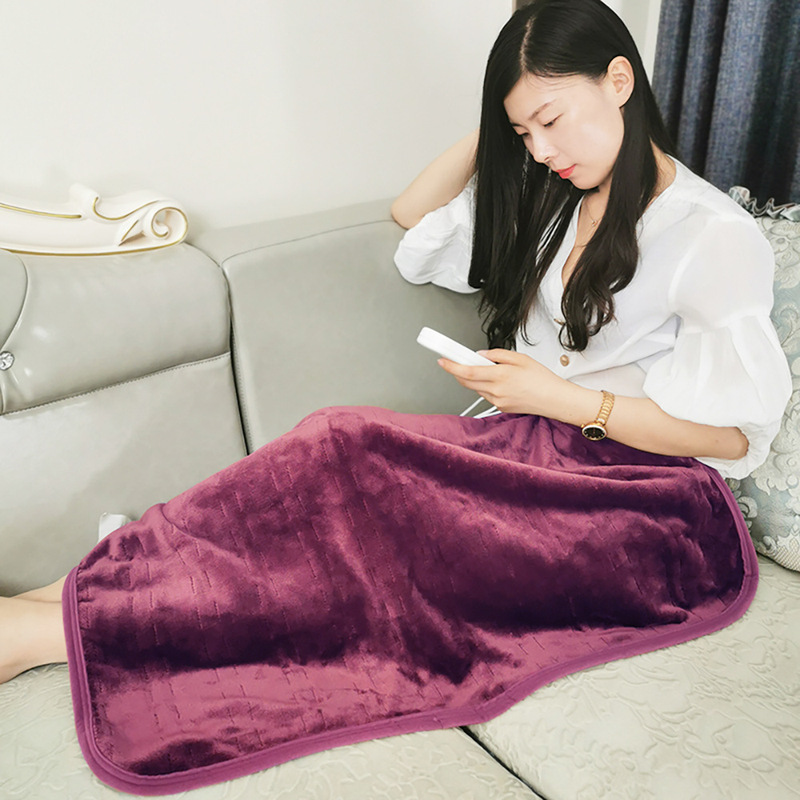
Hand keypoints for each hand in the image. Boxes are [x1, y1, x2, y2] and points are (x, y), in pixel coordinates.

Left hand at [437, 349, 564, 415]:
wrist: (555, 400)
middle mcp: (496, 391)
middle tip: (459, 360)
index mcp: (500, 376)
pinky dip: (487, 386)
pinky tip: (501, 381)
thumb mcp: (520, 358)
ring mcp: (497, 401)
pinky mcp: (501, 408)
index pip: (467, 371)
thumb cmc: (542, 379)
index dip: (452, 366)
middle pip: (467, 382)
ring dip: (475, 378)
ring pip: (476, 388)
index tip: (443, 360)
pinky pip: (487, 395)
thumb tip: (480, 355)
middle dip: (460, 371)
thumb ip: (497, 355)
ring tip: (492, 370)